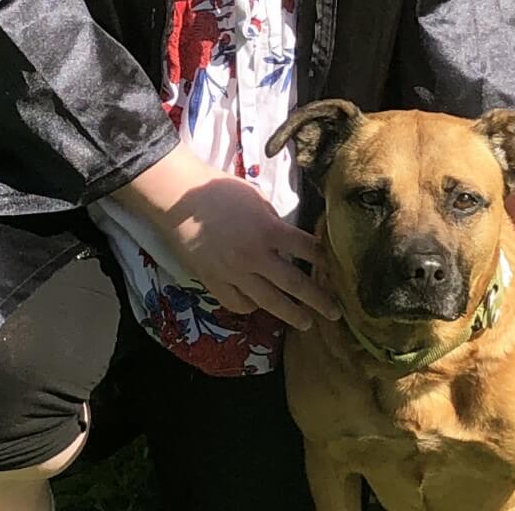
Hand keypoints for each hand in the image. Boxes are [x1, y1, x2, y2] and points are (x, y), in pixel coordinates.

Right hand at [111, 143, 340, 330]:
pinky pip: (238, 303)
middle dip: (317, 299)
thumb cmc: (219, 190)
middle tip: (335, 312)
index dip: (323, 258)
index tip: (335, 267)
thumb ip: (273, 221)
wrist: (179, 200)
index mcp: (268, 230)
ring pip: (268, 301)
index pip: (306, 248)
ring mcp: (234, 273)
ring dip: (290, 314)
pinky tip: (258, 307)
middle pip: (294, 283)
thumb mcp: (256, 198)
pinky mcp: (214, 282)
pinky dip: (251, 308)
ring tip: (305, 323)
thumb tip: (286, 240)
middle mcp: (255, 256)